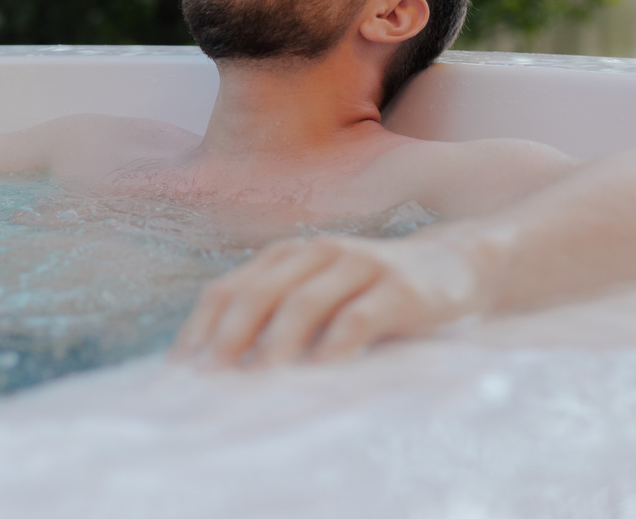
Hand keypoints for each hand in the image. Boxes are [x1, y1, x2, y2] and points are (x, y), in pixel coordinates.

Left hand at [170, 231, 493, 367]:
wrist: (456, 262)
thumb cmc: (374, 289)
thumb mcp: (321, 292)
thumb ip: (280, 314)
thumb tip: (224, 367)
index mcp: (287, 256)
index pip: (228, 288)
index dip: (200, 328)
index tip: (179, 368)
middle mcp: (316, 253)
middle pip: (257, 294)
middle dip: (227, 338)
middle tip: (209, 379)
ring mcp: (358, 266)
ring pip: (302, 303)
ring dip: (273, 345)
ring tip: (255, 382)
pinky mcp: (397, 288)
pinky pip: (357, 319)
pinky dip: (333, 347)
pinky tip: (318, 373)